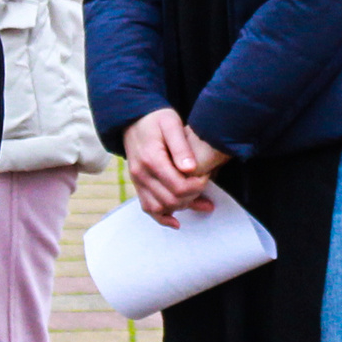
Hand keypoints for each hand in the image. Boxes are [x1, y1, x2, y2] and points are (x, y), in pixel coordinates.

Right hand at [124, 108, 227, 225]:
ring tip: (200, 201)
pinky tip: (177, 222)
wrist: (134, 119)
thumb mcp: (171, 124)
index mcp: (152, 159)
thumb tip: (191, 169)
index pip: (178, 186)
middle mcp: (141, 174)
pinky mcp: (138, 185)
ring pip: (159, 208)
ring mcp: (137, 181)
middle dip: (193, 196)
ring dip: (181, 207)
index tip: (207, 175)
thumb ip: (181, 147)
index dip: (198, 185)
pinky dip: (162, 217)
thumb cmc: (156, 119)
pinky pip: (147, 208)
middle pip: (171, 200)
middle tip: (205, 183)